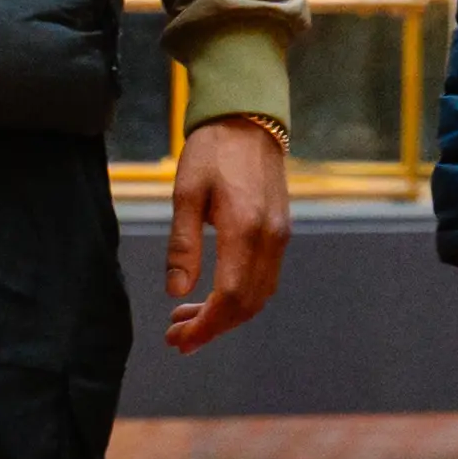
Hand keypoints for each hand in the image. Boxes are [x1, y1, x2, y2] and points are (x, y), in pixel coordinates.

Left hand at [163, 115, 290, 351]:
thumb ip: (183, 244)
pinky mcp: (281, 230)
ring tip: (188, 319)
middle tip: (177, 337)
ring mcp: (280, 235)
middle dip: (213, 328)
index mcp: (245, 228)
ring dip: (226, 316)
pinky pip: (266, 278)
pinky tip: (214, 295)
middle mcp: (270, 237)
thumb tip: (176, 291)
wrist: (248, 117)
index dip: (206, 325)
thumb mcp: (186, 193)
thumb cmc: (212, 150)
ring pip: (260, 295)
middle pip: (248, 304)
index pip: (230, 296)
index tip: (180, 341)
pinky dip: (241, 297)